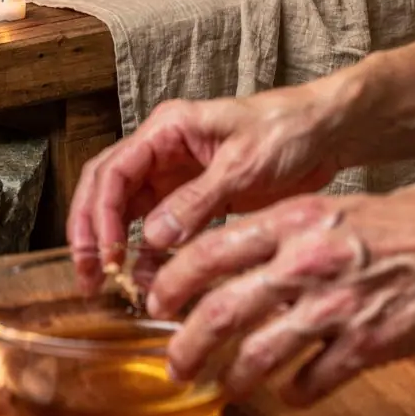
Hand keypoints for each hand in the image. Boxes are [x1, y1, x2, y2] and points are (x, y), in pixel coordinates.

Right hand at [66, 83, 344, 270]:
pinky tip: (147, 280)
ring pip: (128, 212)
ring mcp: (177, 177)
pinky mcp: (196, 200)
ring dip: (114, 246)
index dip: (101, 213)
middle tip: (87, 275)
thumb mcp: (244, 163)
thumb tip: (152, 237)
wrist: (327, 134)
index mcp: (168, 129)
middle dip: (91, 231)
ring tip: (108, 285)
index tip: (105, 253)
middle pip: (108, 190)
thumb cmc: (288, 129)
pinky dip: (149, 255)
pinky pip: (159, 229)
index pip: (114, 170)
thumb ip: (197, 200)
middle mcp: (164, 151)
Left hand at [146, 184, 414, 405]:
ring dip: (232, 377)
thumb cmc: (400, 224)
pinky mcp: (364, 344)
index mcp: (291, 222)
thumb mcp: (330, 208)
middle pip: (221, 310)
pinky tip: (289, 394)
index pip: (209, 251)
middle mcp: (304, 262)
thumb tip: (228, 263)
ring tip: (223, 387)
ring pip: (258, 354)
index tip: (157, 304)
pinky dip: (292, 393)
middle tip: (175, 364)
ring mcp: (333, 306)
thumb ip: (280, 234)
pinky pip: (311, 381)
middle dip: (187, 345)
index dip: (174, 283)